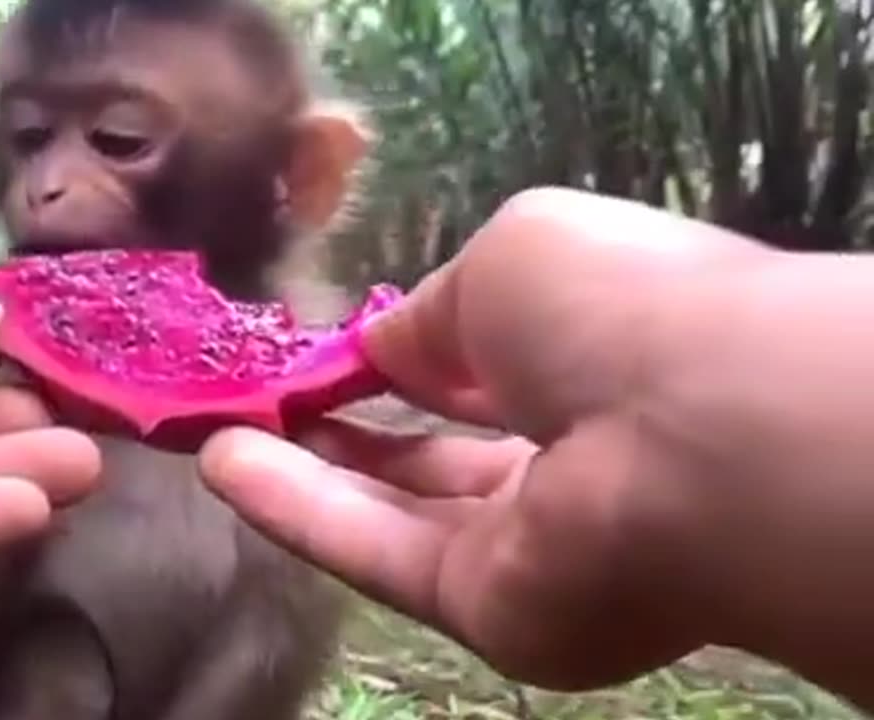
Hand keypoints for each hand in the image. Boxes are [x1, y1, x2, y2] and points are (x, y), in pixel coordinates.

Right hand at [198, 188, 772, 689]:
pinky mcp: (491, 607)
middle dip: (347, 430)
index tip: (323, 354)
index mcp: (591, 361)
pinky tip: (228, 467)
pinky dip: (300, 513)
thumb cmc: (614, 309)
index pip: (481, 371)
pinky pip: (380, 554)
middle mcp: (565, 459)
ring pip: (398, 513)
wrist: (695, 434)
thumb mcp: (512, 260)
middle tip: (262, 404)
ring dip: (304, 474)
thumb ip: (437, 311)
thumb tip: (387, 346)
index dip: (399, 362)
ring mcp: (529, 543)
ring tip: (221, 436)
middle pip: (435, 455)